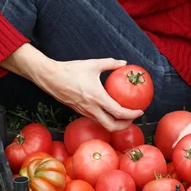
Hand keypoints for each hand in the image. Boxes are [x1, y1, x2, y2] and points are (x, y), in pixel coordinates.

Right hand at [0, 45, 142, 131]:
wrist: (50, 77)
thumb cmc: (71, 70)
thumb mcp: (93, 64)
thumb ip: (111, 63)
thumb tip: (124, 63)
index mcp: (96, 97)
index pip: (118, 112)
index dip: (132, 114)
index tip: (140, 111)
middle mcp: (91, 108)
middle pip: (112, 126)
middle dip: (125, 125)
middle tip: (133, 118)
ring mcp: (84, 112)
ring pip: (103, 125)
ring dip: (115, 124)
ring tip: (124, 116)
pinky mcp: (79, 111)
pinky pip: (96, 120)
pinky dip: (106, 119)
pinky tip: (109, 110)